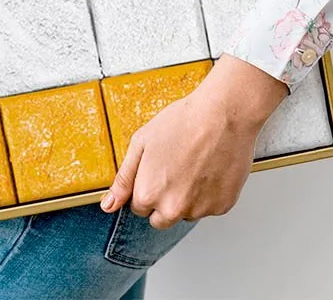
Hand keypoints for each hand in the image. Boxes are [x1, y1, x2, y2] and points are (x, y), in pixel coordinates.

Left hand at [100, 54, 288, 228]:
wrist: (224, 113)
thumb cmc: (183, 121)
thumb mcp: (141, 143)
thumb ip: (124, 178)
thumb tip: (108, 205)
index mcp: (148, 194)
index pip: (139, 207)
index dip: (148, 186)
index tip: (159, 169)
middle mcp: (173, 209)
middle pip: (161, 219)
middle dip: (165, 201)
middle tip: (176, 170)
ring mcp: (200, 209)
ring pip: (187, 213)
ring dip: (188, 197)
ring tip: (196, 165)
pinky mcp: (223, 205)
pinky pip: (210, 206)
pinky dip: (210, 193)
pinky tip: (211, 168)